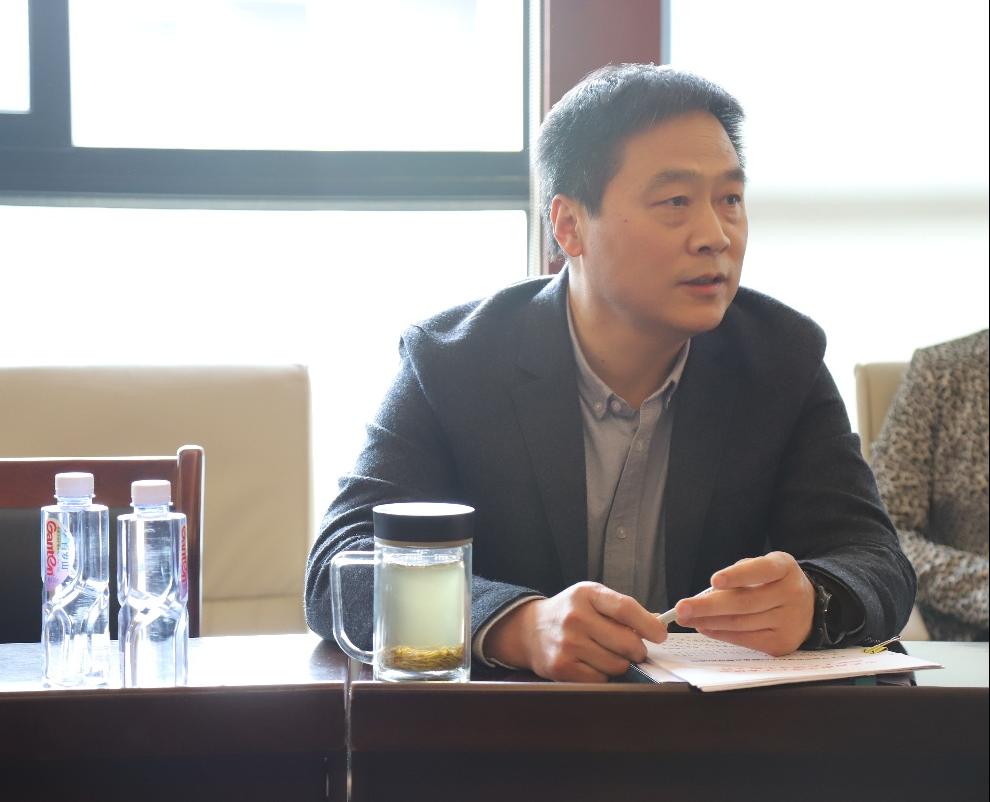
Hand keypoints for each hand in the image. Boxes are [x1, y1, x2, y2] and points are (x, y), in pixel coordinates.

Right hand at [485, 582, 667, 681]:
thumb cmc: (570, 613)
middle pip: (626, 643)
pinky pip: (600, 680)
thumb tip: (656, 626)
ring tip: (607, 654)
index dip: (649, 625)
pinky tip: (592, 664)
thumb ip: (622, 609)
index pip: (626, 608)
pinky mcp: (561, 667)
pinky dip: (602, 676)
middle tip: (634, 650)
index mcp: (587, 594)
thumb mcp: (592, 598)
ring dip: (620, 664)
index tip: (660, 635)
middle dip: (637, 650)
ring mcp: (567, 643)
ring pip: (616, 665)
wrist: (531, 630)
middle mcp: (575, 617)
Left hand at [674, 551, 814, 655]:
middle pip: (744, 602)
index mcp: (784, 568)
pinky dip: (721, 634)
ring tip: (687, 618)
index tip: (714, 581)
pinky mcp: (782, 643)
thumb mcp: (762, 568)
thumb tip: (704, 596)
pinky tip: (704, 627)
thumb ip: (738, 575)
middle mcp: (791, 593)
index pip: (761, 570)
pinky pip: (745, 639)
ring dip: (708, 622)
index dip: (737, 575)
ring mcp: (789, 621)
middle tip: (681, 609)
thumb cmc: (772, 582)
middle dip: (708, 607)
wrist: (808, 606)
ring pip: (741, 623)